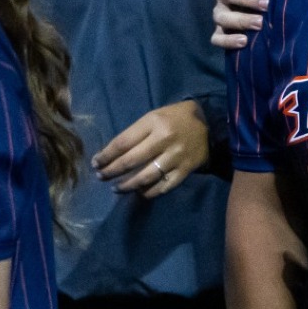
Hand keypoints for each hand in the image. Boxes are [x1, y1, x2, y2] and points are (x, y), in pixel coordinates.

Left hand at [94, 100, 210, 197]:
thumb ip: (136, 132)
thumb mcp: (154, 116)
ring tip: (116, 188)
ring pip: (145, 176)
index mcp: (154, 123)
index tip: (96, 163)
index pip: (123, 142)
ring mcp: (175, 157)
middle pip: (131, 160)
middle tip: (101, 176)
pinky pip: (163, 186)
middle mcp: (164, 140)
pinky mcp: (185, 170)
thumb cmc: (176, 118)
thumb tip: (113, 153)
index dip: (106, 155)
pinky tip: (139, 192)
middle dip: (112, 171)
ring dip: (127, 185)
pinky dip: (149, 192)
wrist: (211, 123)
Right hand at [211, 0, 271, 49]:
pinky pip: (217, 38)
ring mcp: (220, 13)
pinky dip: (229, 40)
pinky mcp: (218, 33)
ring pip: (222, 16)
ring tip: (259, 24)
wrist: (259, 25)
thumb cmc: (269, 2)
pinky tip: (244, 41)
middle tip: (267, 5)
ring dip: (241, 20)